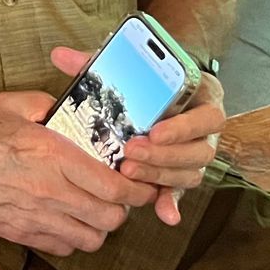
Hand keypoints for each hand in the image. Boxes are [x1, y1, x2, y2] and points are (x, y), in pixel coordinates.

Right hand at [0, 89, 155, 257]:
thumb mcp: (12, 104)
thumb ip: (49, 107)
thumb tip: (70, 110)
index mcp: (53, 155)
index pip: (115, 187)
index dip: (139, 190)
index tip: (142, 184)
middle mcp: (50, 191)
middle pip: (111, 218)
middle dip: (123, 208)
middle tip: (118, 194)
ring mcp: (34, 217)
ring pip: (91, 239)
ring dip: (99, 226)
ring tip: (92, 209)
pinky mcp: (19, 233)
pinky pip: (63, 248)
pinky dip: (73, 238)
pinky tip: (65, 219)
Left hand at [93, 46, 226, 227]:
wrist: (164, 88)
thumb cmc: (148, 78)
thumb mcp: (133, 66)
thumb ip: (100, 61)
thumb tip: (61, 56)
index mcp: (203, 99)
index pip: (209, 116)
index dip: (183, 127)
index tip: (154, 131)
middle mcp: (206, 129)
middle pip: (200, 150)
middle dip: (164, 155)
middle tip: (131, 152)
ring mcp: (196, 152)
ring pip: (191, 172)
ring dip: (161, 175)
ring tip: (129, 171)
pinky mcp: (182, 173)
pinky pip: (181, 191)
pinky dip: (172, 202)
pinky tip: (163, 214)